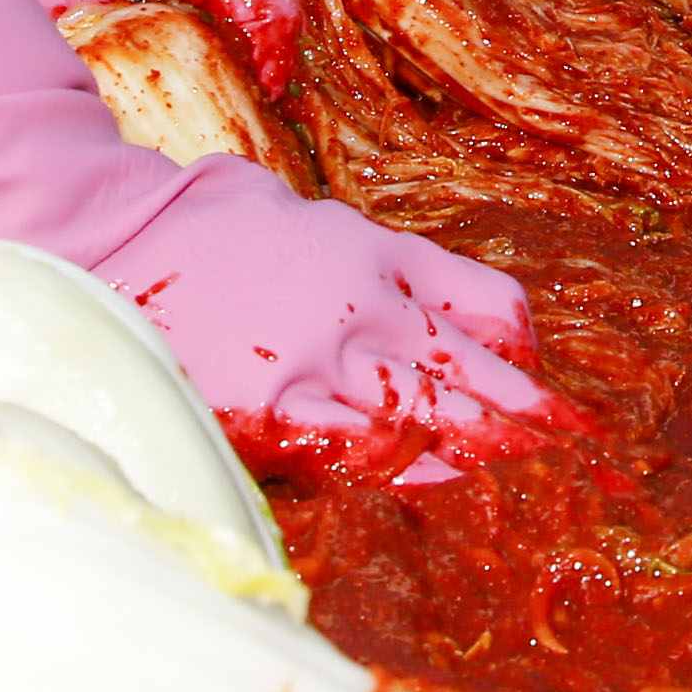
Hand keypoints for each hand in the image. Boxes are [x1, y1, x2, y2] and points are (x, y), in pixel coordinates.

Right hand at [88, 153, 561, 483]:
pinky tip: (417, 472)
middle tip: (573, 438)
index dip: (523, 347)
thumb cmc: (211, 221)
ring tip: (510, 465)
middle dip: (527, 412)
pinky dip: (393, 465)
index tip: (542, 376)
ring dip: (475, 447)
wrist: (117, 236)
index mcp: (379, 256)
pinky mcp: (275, 410)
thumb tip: (437, 301)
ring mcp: (323, 361)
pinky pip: (355, 450)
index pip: (486, 304)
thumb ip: (377, 261)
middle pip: (474, 372)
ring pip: (429, 417)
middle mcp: (367, 309)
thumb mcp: (316, 219)